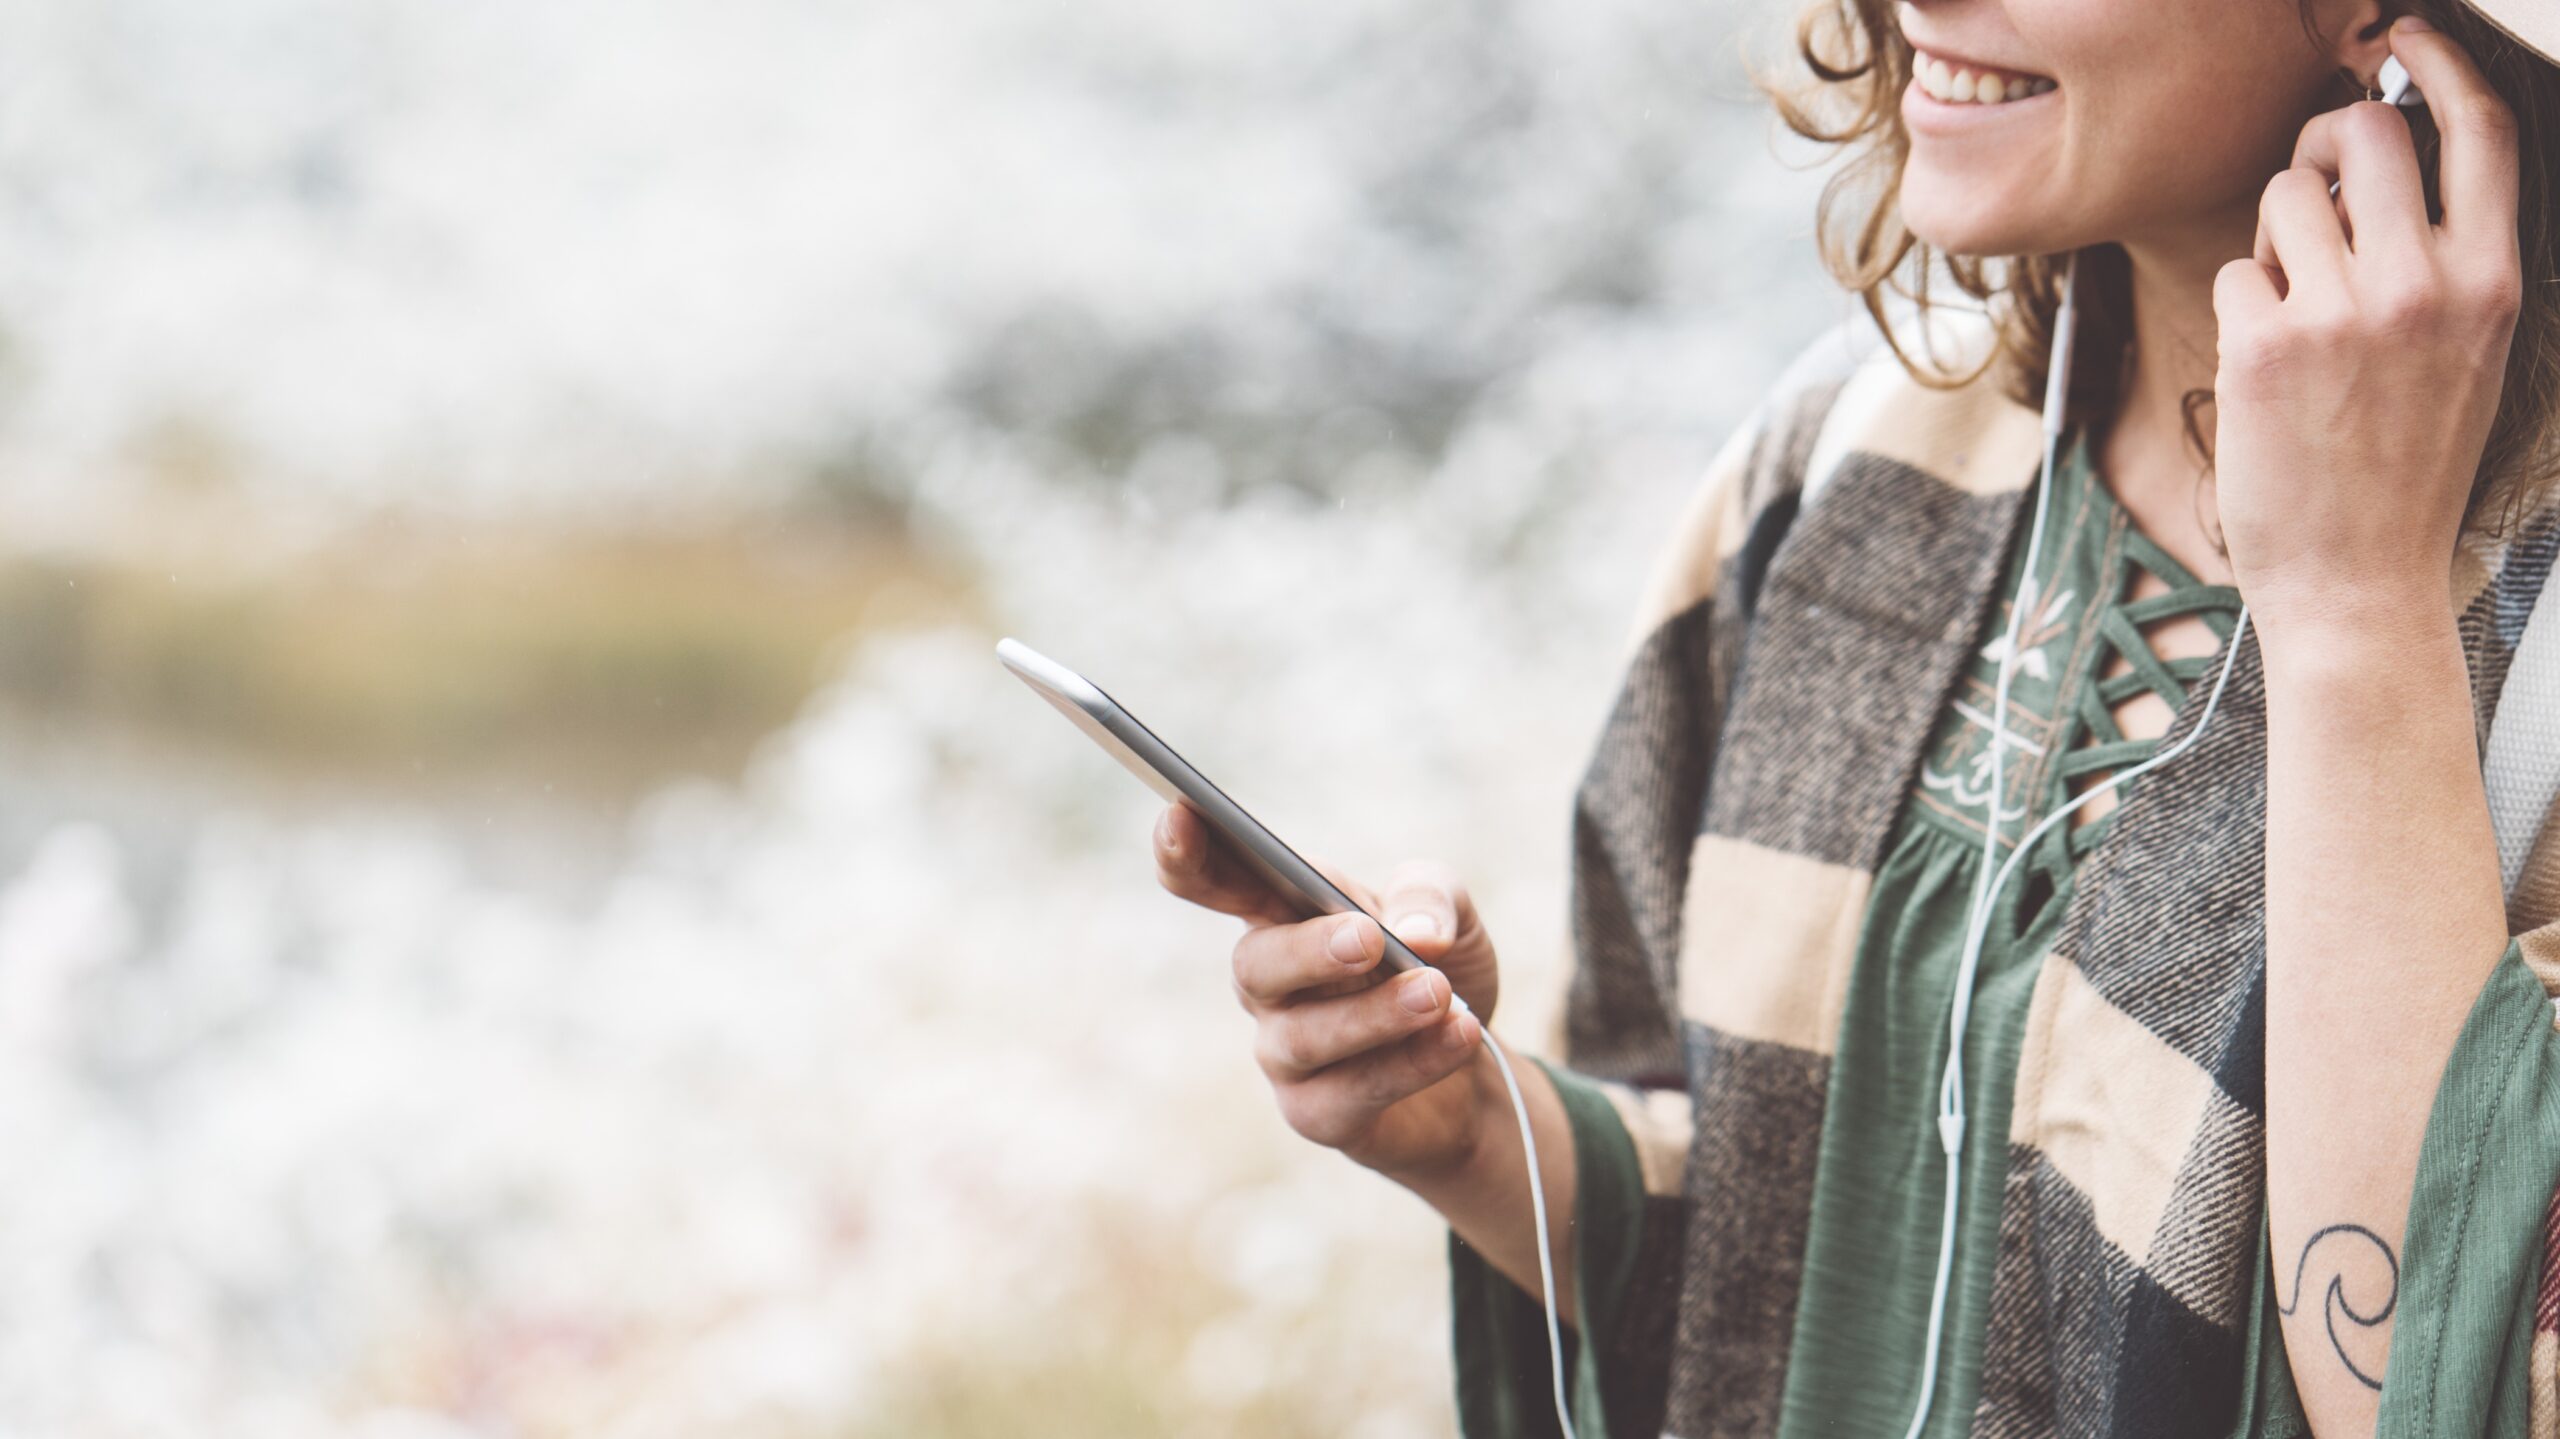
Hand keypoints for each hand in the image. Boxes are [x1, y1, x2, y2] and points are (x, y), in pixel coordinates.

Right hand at [1150, 798, 1499, 1179]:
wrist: (1478, 1072)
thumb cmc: (1439, 973)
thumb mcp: (1450, 916)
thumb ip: (1431, 897)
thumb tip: (1416, 930)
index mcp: (1282, 915)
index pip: (1216, 881)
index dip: (1187, 853)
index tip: (1181, 813)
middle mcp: (1269, 984)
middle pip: (1255, 964)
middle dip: (1309, 950)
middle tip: (1368, 938)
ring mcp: (1285, 1053)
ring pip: (1305, 1037)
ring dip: (1375, 1012)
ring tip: (1438, 994)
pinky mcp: (1318, 1114)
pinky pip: (1352, 1092)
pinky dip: (1412, 1061)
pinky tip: (1459, 1035)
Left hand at [2212, 16, 2521, 643]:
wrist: (2357, 581)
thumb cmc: (2403, 468)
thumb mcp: (2467, 354)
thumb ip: (2442, 259)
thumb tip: (2379, 168)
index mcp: (2490, 281)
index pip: (2481, 130)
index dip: (2443, 61)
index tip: (2405, 35)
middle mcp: (2425, 285)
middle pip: (2367, 133)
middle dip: (2324, 141)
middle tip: (2311, 184)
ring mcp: (2344, 313)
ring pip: (2285, 194)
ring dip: (2274, 236)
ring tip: (2292, 307)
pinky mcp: (2266, 346)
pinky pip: (2236, 271)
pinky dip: (2239, 305)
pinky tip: (2264, 365)